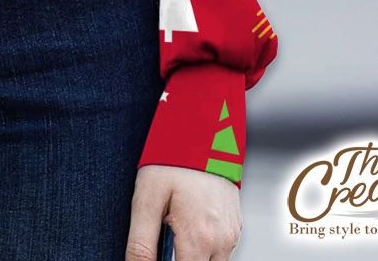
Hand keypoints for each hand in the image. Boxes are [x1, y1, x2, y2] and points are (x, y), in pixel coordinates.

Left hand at [127, 164, 242, 259]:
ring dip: (192, 257)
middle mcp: (222, 242)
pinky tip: (187, 223)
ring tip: (173, 227)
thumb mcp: (147, 199)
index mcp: (199, 239)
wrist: (203, 129)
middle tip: (164, 238)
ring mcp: (232, 234)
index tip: (157, 253)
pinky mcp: (236, 225)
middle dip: (180, 260)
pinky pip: (221, 250)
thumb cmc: (173, 159)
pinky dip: (204, 247)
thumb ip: (141, 243)